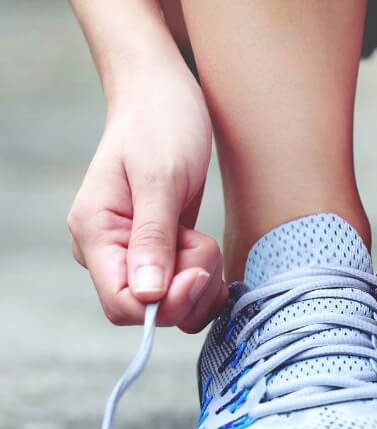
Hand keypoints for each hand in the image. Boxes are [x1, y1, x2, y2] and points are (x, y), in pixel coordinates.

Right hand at [67, 66, 225, 331]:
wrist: (164, 98)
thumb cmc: (159, 124)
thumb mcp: (160, 178)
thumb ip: (152, 238)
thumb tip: (148, 295)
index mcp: (95, 233)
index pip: (121, 304)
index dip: (164, 304)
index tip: (197, 273)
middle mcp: (110, 251)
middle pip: (150, 311)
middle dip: (189, 290)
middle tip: (204, 244)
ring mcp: (134, 255)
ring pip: (171, 306)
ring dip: (201, 284)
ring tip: (204, 239)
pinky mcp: (159, 255)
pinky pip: (183, 293)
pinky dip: (205, 284)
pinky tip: (211, 258)